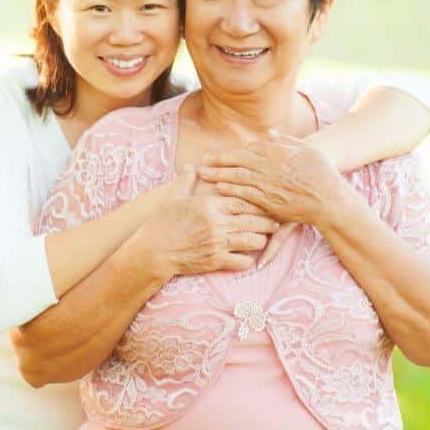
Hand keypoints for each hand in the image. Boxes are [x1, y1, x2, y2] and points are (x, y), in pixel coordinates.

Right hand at [136, 166, 279, 278]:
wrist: (153, 251)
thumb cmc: (162, 223)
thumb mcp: (174, 199)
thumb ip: (186, 182)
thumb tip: (190, 167)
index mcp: (209, 205)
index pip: (243, 201)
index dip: (258, 203)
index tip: (266, 203)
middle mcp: (217, 223)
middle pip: (252, 221)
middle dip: (267, 222)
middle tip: (275, 222)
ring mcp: (217, 243)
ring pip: (252, 241)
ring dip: (260, 240)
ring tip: (262, 238)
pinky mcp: (215, 261)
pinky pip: (241, 261)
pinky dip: (247, 259)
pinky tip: (247, 257)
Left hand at [197, 131, 357, 265]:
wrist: (330, 199)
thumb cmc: (320, 173)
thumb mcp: (306, 150)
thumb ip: (285, 141)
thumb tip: (269, 132)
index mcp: (278, 153)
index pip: (249, 149)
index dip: (233, 152)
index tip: (220, 154)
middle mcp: (271, 167)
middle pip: (238, 161)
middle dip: (219, 160)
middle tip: (202, 161)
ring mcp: (269, 184)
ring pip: (238, 176)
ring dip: (219, 174)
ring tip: (204, 174)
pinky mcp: (269, 201)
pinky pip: (245, 193)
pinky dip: (231, 189)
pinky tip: (219, 187)